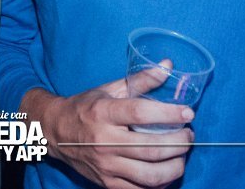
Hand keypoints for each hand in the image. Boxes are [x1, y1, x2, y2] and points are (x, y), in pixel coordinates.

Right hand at [36, 68, 193, 188]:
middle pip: (151, 148)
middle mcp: (104, 141)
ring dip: (175, 166)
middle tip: (189, 136)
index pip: (141, 114)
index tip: (188, 113)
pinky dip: (161, 183)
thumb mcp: (109, 89)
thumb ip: (140, 79)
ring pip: (150, 175)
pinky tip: (168, 170)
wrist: (55, 131)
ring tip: (182, 155)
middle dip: (179, 143)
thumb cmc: (85, 107)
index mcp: (104, 113)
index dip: (169, 113)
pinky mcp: (107, 183)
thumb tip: (168, 66)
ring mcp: (106, 165)